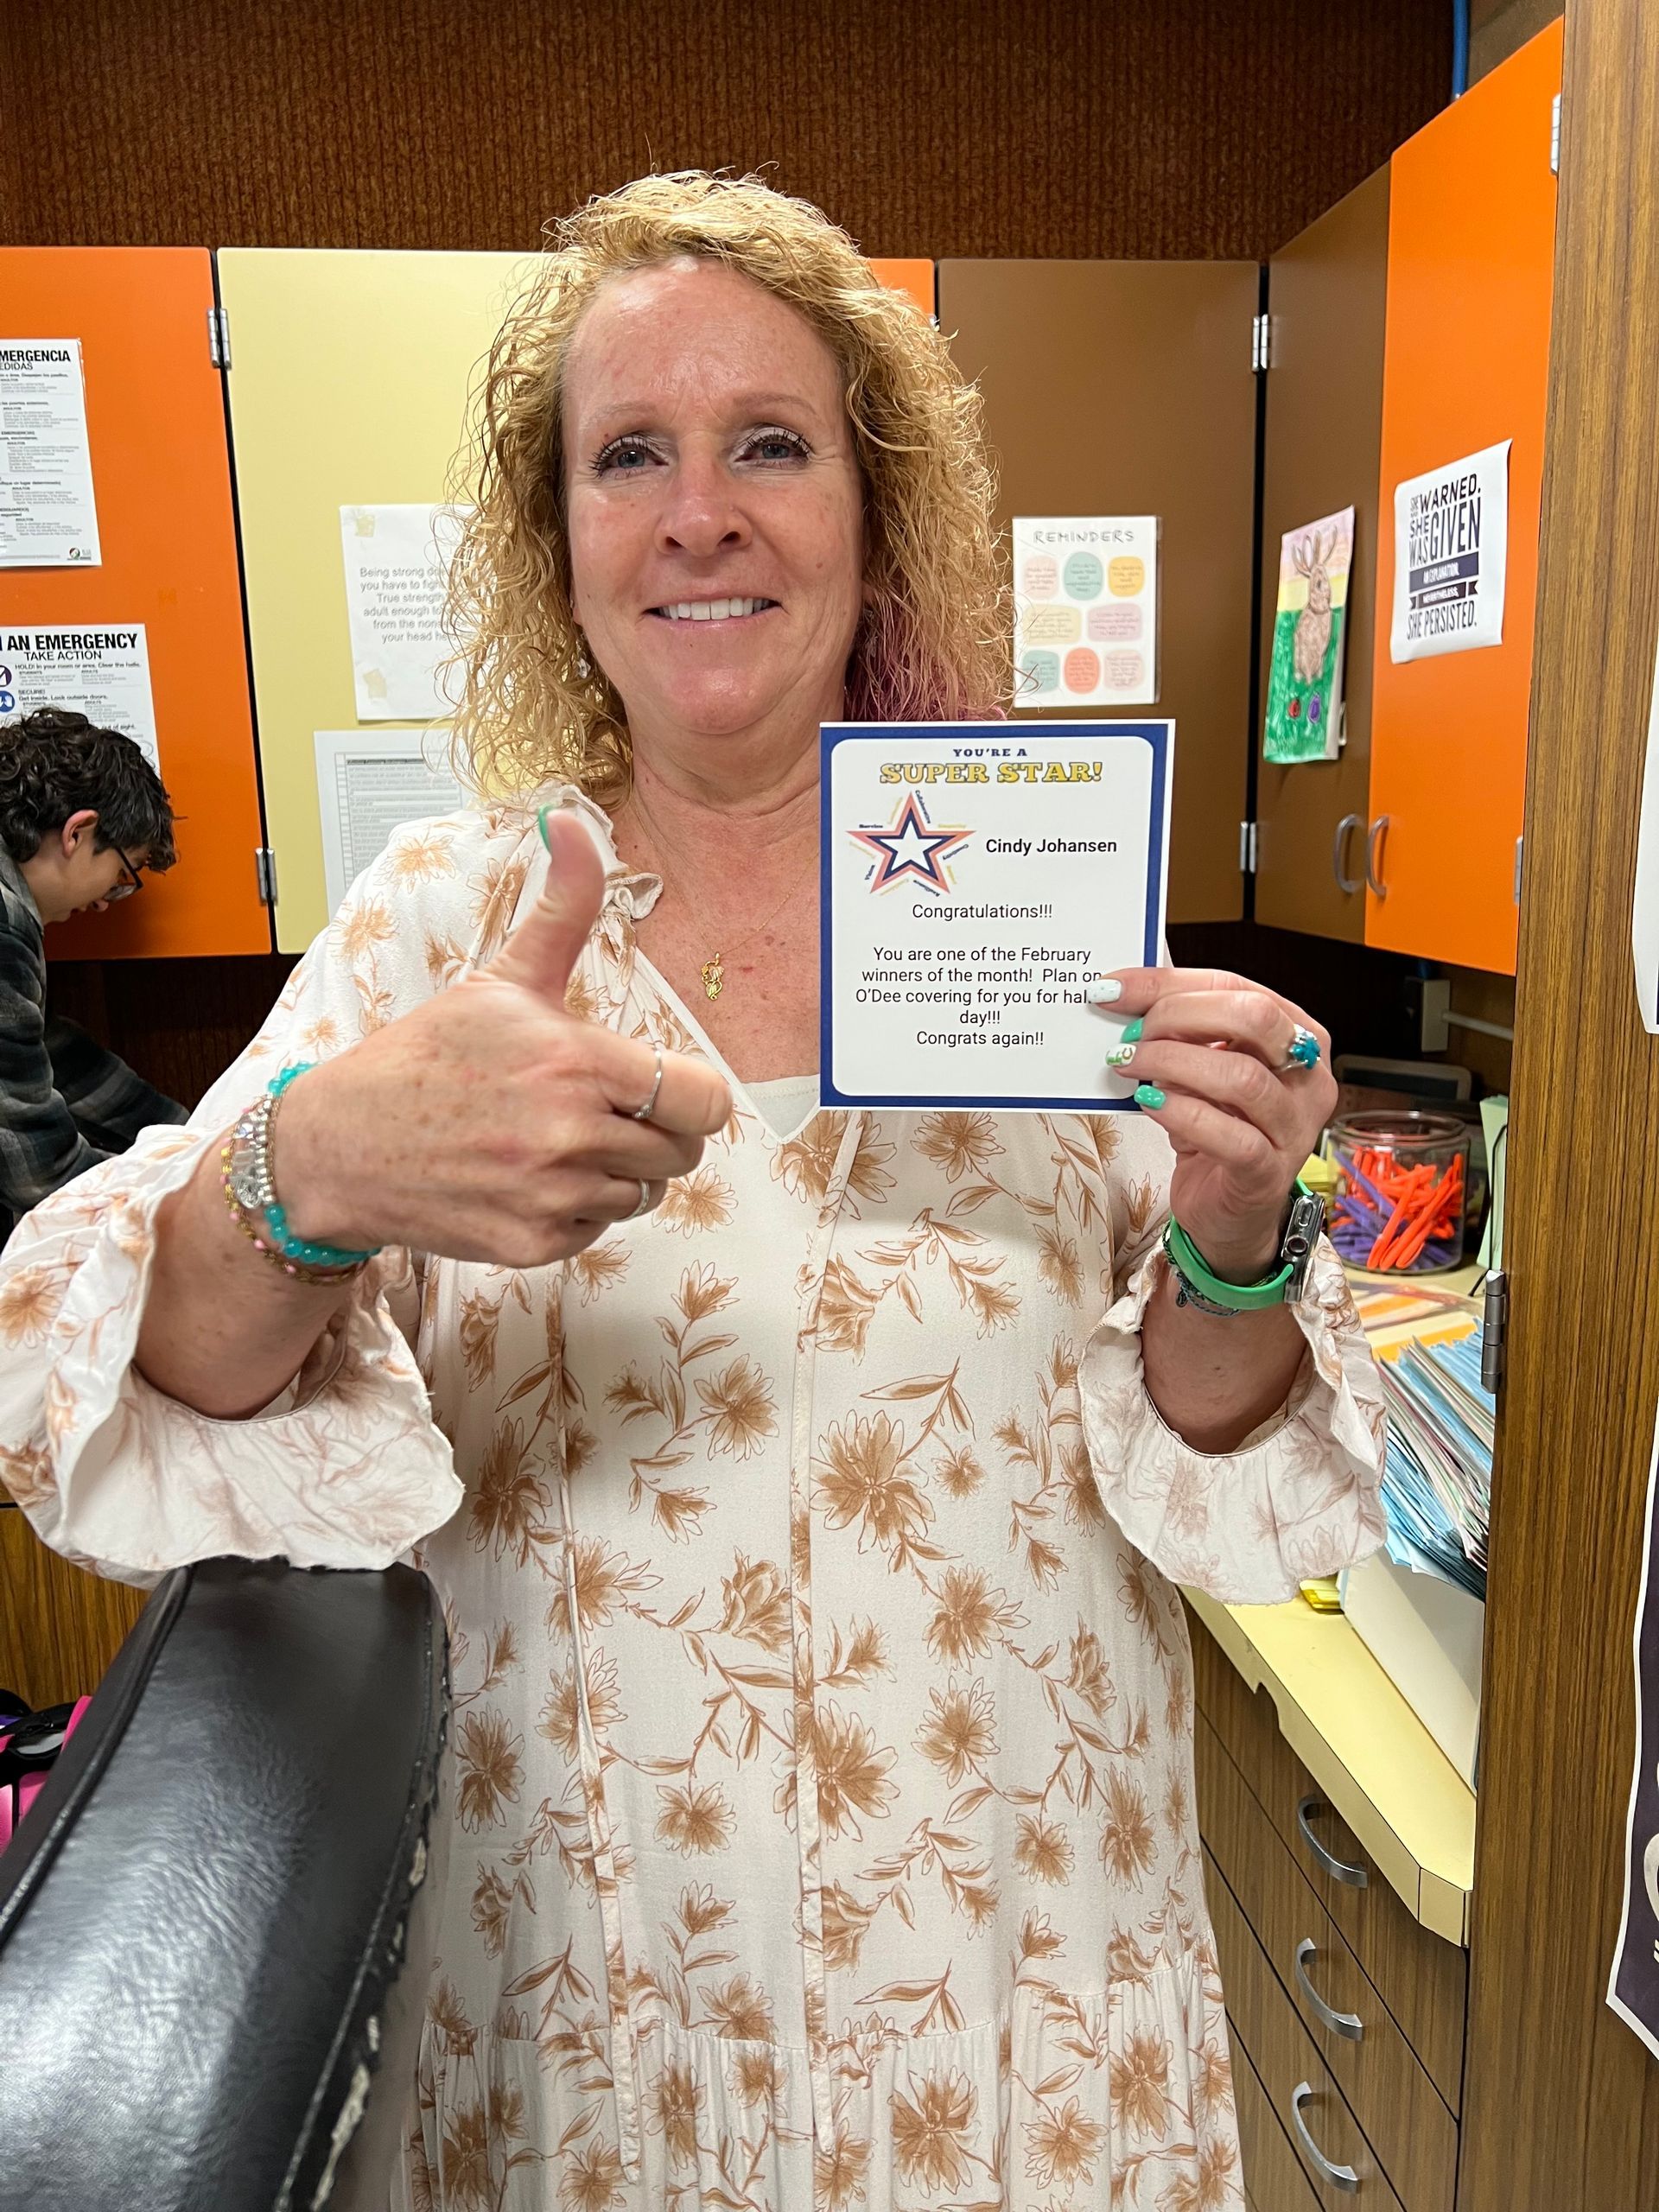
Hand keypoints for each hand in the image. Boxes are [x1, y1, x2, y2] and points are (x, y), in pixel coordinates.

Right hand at [276, 812, 731, 1265]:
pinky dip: (577, 1210)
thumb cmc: (426, 1059)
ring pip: (643, 1193)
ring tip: (558, 1141)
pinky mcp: (533, 1245)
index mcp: (572, 1061)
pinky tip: (531, 1179)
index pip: (700, 1098)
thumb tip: (576, 822)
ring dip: (618, 1172)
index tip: (666, 1086)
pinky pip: (599, 1230)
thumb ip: (563, 907)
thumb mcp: (501, 979)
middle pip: (681, 1152)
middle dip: (656, 1132)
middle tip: (605, 1111)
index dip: (692, 1094)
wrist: (342, 1147)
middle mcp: (567, 1134)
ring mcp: (550, 1196)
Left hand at [1096, 967, 1334, 1280]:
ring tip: (1129, 1066)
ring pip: (1241, 1077)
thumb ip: (1180, 1033)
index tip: (1115, 988)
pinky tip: (1149, 1105)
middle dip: (1178, 1016)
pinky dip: (1181, 1113)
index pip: (1237, 988)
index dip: (1171, 983)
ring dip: (1172, 1064)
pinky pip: (1230, 1136)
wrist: (1229, 1212)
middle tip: (1130, 1034)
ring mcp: (1295, 1127)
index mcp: (1299, 1035)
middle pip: (1253, 1018)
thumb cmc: (1217, 1130)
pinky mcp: (1269, 1172)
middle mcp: (1310, 1077)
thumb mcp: (1201, 1071)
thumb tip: (1124, 996)